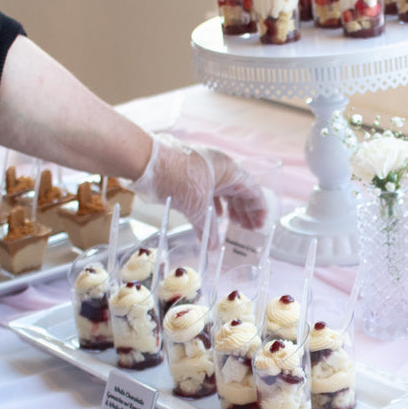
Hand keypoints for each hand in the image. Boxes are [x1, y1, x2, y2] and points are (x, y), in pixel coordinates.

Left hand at [132, 133, 267, 230]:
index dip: (259, 208)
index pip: (252, 189)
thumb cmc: (177, 176)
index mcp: (228, 170)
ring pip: (221, 192)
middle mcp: (219, 168)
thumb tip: (212, 246)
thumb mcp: (196, 206)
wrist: (147, 162)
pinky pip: (206, 194)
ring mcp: (203, 171)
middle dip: (244, 211)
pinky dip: (210, 208)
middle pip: (238, 191)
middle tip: (248, 229)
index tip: (260, 225)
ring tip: (230, 225)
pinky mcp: (188, 176)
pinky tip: (209, 218)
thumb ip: (207, 228)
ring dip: (228, 210)